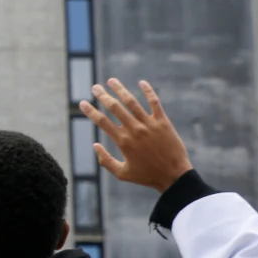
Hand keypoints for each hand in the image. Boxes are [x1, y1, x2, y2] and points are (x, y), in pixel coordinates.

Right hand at [78, 79, 192, 191]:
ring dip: (120, 89)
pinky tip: (142, 82)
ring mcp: (149, 124)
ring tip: (112, 80)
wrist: (174, 176)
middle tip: (95, 87)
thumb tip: (95, 145)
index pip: (102, 121)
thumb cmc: (147, 176)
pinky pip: (154, 102)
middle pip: (115, 107)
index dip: (90, 111)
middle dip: (102, 96)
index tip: (82, 103)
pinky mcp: (163, 122)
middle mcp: (134, 130)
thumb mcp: (122, 174)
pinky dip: (148, 91)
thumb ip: (106, 160)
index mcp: (123, 141)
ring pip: (132, 102)